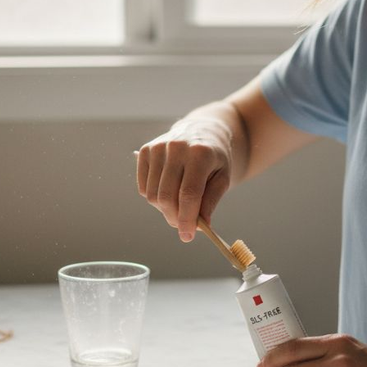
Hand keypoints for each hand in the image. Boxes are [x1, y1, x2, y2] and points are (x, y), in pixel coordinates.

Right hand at [136, 117, 232, 241]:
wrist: (202, 130)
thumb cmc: (215, 158)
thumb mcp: (223, 177)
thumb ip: (211, 201)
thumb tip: (199, 225)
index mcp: (200, 153)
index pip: (189, 194)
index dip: (187, 219)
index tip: (188, 236)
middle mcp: (177, 147)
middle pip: (167, 197)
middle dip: (174, 218)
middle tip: (183, 226)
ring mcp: (158, 147)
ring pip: (153, 195)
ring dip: (164, 209)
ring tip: (179, 206)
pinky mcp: (145, 151)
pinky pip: (143, 188)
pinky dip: (154, 198)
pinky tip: (168, 191)